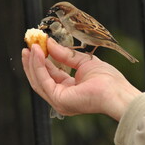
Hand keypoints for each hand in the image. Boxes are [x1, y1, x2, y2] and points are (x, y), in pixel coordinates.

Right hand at [21, 38, 140, 120]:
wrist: (117, 91)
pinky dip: (38, 65)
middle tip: (28, 46)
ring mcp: (58, 101)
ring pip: (38, 80)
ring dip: (33, 62)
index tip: (36, 46)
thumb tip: (49, 43)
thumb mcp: (83, 61)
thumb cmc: (107, 79)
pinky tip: (38, 52)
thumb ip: (65, 55)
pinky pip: (43, 80)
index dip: (42, 61)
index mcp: (69, 90)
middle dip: (32, 62)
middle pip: (40, 79)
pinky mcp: (58, 99)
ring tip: (31, 47)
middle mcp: (61, 97)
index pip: (50, 75)